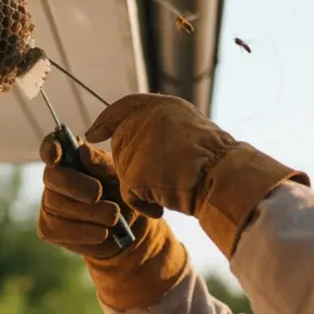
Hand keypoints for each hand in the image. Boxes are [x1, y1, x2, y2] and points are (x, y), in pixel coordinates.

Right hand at [37, 134, 145, 260]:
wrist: (129, 229)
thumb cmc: (122, 194)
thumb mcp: (119, 176)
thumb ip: (102, 164)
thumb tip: (83, 151)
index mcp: (71, 157)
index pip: (51, 146)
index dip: (50, 148)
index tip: (57, 155)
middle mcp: (55, 178)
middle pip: (52, 177)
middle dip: (75, 185)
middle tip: (98, 194)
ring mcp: (48, 204)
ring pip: (56, 205)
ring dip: (88, 212)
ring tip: (113, 217)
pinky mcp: (48, 229)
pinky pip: (59, 230)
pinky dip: (84, 232)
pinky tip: (102, 233)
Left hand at [82, 93, 237, 216]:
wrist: (221, 175)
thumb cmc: (215, 161)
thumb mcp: (190, 128)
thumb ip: (163, 127)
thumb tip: (139, 138)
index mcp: (161, 105)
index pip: (124, 107)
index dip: (105, 121)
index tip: (92, 134)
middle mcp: (142, 120)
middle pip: (121, 146)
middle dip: (135, 166)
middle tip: (165, 176)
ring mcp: (135, 145)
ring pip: (125, 172)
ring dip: (144, 186)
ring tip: (171, 187)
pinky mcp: (131, 172)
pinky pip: (129, 196)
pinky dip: (145, 206)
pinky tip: (162, 207)